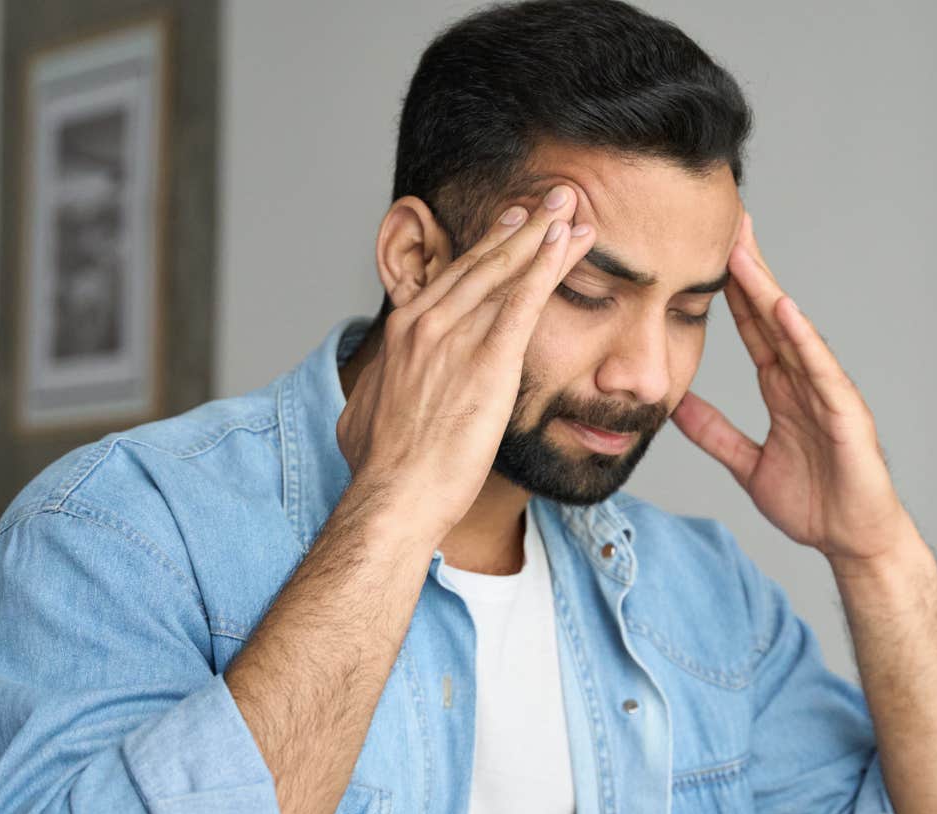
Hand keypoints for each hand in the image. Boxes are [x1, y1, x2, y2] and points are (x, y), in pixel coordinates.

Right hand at [337, 187, 594, 543]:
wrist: (395, 493)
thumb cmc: (381, 465)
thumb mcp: (364, 411)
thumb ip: (375, 388)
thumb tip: (370, 392)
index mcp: (403, 328)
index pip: (454, 275)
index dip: (489, 247)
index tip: (512, 224)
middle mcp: (428, 321)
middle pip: (484, 262)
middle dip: (523, 224)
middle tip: (554, 198)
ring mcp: (457, 336)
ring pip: (508, 271)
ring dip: (545, 235)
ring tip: (572, 207)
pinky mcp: (488, 360)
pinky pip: (525, 301)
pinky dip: (548, 266)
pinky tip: (569, 242)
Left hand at [672, 212, 914, 566]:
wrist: (854, 541)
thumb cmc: (816, 503)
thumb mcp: (748, 465)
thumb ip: (716, 435)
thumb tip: (678, 409)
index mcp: (783, 388)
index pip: (752, 327)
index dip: (729, 289)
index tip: (704, 249)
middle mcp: (805, 380)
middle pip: (771, 314)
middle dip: (748, 269)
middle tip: (726, 221)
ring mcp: (827, 392)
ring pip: (792, 332)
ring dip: (767, 291)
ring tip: (743, 252)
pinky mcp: (845, 413)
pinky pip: (820, 370)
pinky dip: (802, 338)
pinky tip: (783, 309)